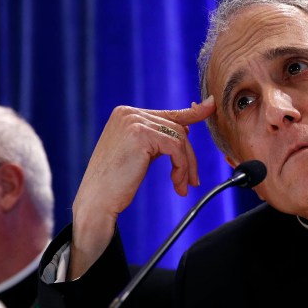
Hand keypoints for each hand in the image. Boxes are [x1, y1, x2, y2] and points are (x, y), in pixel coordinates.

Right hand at [69, 96, 215, 278]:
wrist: (96, 202)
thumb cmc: (115, 183)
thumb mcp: (141, 153)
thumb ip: (160, 137)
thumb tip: (188, 125)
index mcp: (125, 114)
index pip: (167, 114)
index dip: (192, 113)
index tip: (210, 106)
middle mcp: (128, 113)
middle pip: (177, 127)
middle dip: (188, 156)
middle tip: (191, 181)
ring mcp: (133, 122)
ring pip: (179, 138)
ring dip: (186, 165)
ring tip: (183, 186)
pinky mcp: (141, 135)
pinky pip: (176, 148)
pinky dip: (182, 167)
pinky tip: (177, 184)